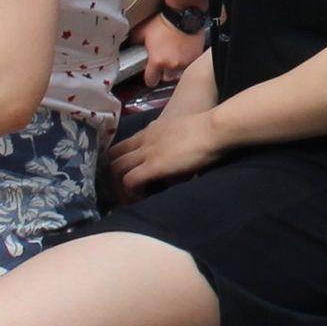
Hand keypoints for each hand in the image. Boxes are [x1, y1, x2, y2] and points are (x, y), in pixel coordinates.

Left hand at [112, 101, 229, 193]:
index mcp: (150, 130)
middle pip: (113, 157)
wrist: (214, 128)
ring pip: (116, 168)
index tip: (124, 174)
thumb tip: (166, 159)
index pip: (121, 145)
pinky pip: (130, 180)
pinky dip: (130, 190)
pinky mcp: (154, 166)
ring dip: (119, 184)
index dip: (118, 161)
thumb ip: (167, 143)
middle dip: (113, 174)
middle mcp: (143, 140)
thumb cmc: (205, 129)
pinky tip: (139, 197)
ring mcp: (146, 152)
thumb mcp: (179, 131)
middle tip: (122, 189)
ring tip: (129, 195)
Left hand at [132, 12, 206, 82]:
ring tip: (174, 59)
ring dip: (175, 68)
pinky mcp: (195, 57)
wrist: (183, 14)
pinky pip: (189, 65)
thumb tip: (129, 44)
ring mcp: (185, 62)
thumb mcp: (143, 30)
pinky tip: (183, 54)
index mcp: (157, 61)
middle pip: (166, 77)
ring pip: (179, 73)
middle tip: (163, 62)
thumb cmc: (165, 21)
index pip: (151, 80)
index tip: (151, 76)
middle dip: (164, 72)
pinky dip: (186, 61)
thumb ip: (135, 40)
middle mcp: (172, 64)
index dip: (150, 78)